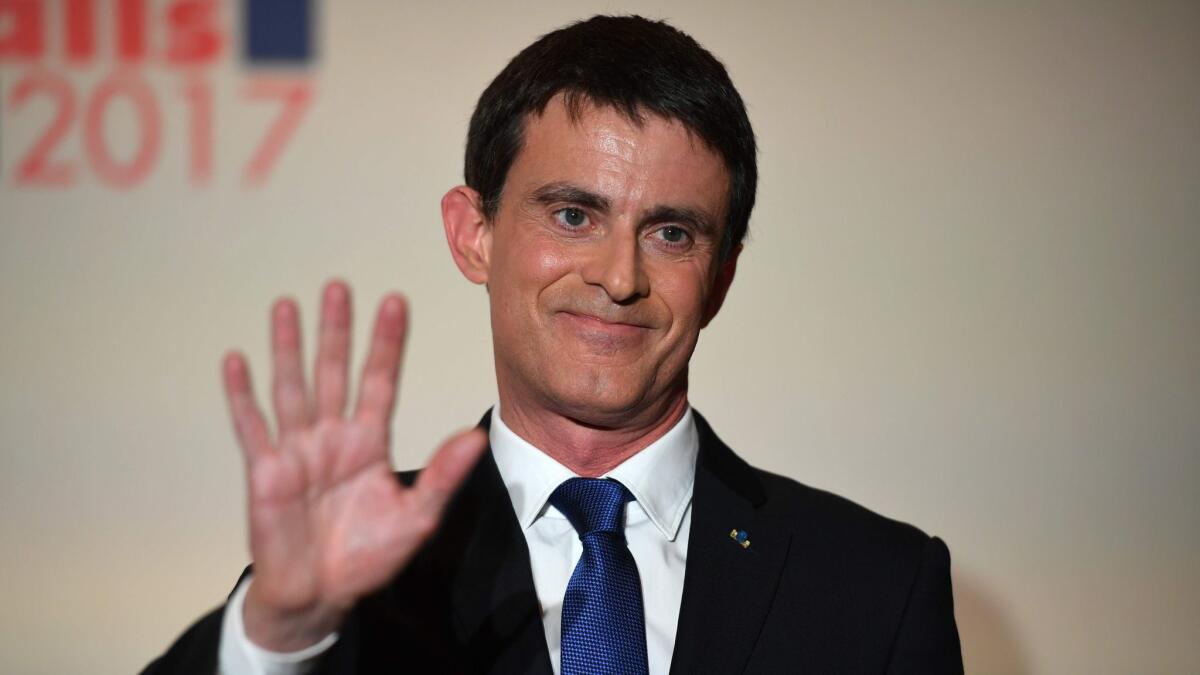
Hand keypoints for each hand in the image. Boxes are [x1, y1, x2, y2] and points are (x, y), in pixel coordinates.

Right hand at [221, 280, 486, 650]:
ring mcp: (296, 451)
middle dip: (337, 331)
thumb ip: (442, 475)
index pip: (379, 382)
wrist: (319, 594)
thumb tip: (475, 435)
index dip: (386, 344)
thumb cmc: (368, 556)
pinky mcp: (265, 471)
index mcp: (369, 443)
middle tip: (338, 286)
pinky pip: (251, 426)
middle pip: (334, 372)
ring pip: (292, 387)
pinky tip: (237, 359)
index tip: (395, 302)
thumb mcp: (417, 516)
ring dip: (289, 348)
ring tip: (288, 304)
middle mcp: (332, 437)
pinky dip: (242, 395)